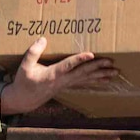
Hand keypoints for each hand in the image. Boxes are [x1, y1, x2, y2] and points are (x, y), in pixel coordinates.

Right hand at [0, 37, 116, 116]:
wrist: (24, 100)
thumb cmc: (24, 82)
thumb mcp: (24, 67)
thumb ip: (33, 52)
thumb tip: (43, 38)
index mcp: (53, 74)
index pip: (69, 65)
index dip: (80, 60)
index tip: (91, 54)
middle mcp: (63, 80)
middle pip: (83, 73)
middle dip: (98, 67)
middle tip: (111, 62)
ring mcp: (66, 84)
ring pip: (87, 79)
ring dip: (101, 75)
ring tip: (115, 73)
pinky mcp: (67, 86)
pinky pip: (85, 83)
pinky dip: (96, 81)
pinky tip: (105, 80)